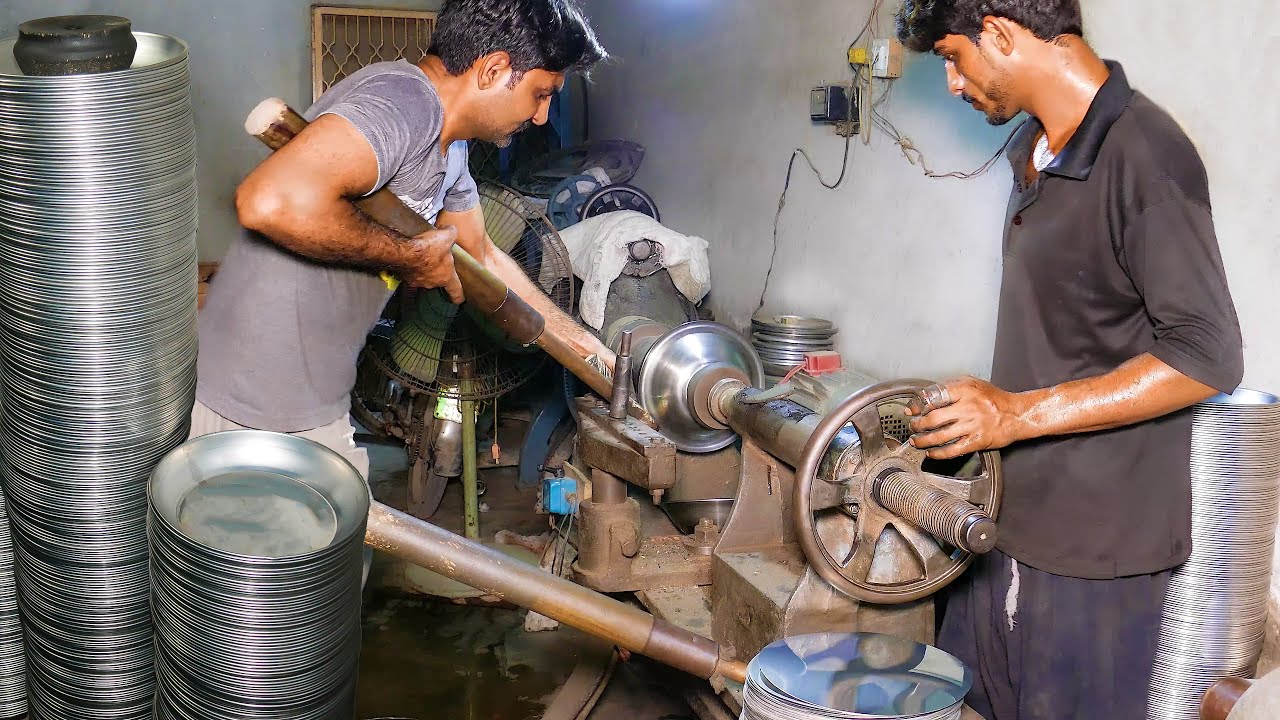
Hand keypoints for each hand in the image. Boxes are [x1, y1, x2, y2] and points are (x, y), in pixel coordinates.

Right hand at [404, 226, 462, 302]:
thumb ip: (452, 233)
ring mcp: (417, 281)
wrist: (404, 250)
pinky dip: (411, 266)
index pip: (456, 291)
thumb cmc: (428, 248)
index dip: (458, 296)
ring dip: (424, 270)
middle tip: (437, 263)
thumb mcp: (446, 236)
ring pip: (423, 277)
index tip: (459, 299)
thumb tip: (451, 230)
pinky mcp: (404, 276)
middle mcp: (432, 282)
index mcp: (446, 277)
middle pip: (438, 282)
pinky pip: (410, 273)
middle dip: (438, 273)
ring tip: (423, 258)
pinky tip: (411, 256)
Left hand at [906, 376, 1028, 459]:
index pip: (933, 396)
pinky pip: (953, 450)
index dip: (918, 404)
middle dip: (917, 425)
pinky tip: (931, 453)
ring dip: (923, 440)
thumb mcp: (971, 384)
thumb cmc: (993, 399)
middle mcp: (967, 407)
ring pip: (940, 436)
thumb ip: (949, 388)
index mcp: (964, 390)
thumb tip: (926, 397)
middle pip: (933, 418)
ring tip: (916, 441)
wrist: (1016, 414)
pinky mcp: (977, 441)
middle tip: (912, 427)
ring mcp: (972, 425)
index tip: (911, 410)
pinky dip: (939, 453)